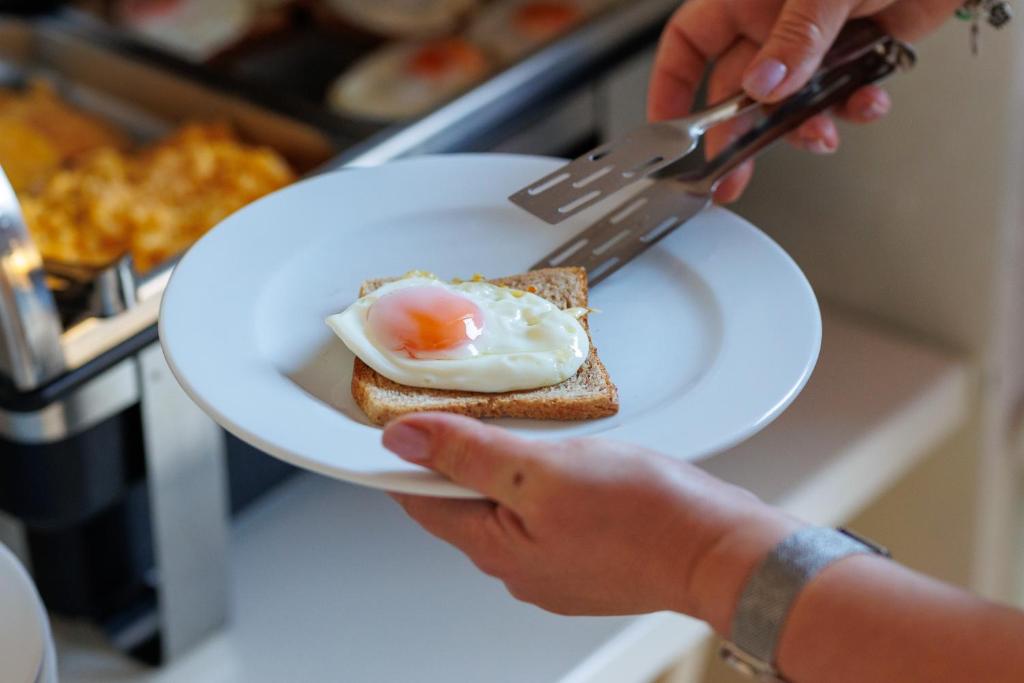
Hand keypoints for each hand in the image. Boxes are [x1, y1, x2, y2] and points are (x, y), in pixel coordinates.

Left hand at [383, 413, 800, 628]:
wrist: (719, 547)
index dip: (407, 457)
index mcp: (495, 549)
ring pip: (509, 507)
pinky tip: (573, 468)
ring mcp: (553, 567)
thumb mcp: (542, 469)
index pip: (421, 501)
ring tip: (541, 441)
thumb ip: (468, 454)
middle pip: (464, 503)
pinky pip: (545, 517)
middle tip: (486, 416)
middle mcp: (518, 568)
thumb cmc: (644, 513)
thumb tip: (403, 440)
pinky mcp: (586, 558)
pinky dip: (546, 487)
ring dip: (511, 470)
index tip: (405, 422)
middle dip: (466, 459)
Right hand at [649, 0, 960, 202]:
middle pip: (735, 90)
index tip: (671, 132)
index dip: (671, 89)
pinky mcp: (852, 55)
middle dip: (738, 135)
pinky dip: (852, 109)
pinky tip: (866, 102)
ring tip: (821, 134)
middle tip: (733, 175)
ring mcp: (811, 42)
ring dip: (803, 127)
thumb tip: (763, 86)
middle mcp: (771, 22)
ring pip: (788, 103)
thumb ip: (794, 38)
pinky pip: (838, 98)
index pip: (688, 46)